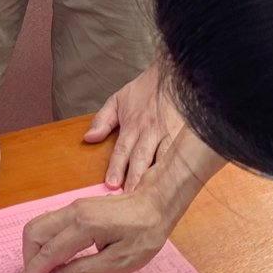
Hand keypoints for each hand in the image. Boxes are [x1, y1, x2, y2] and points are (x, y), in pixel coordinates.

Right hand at [11, 185, 176, 272]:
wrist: (156, 204)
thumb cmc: (143, 234)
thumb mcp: (119, 262)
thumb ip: (84, 272)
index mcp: (83, 226)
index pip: (48, 253)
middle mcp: (73, 212)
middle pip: (34, 233)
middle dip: (29, 260)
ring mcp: (74, 207)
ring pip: (39, 226)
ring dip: (35, 249)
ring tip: (46, 272)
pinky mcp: (77, 207)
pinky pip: (50, 223)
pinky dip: (45, 242)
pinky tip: (56, 257)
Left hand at [85, 59, 184, 190]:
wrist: (172, 75)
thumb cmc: (144, 90)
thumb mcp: (117, 100)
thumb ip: (102, 120)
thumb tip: (89, 139)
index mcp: (133, 124)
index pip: (122, 149)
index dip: (117, 166)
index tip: (112, 183)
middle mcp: (150, 131)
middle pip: (142, 158)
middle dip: (135, 178)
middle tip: (130, 196)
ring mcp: (169, 135)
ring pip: (162, 160)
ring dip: (156, 179)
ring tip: (152, 197)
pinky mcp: (184, 137)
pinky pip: (179, 156)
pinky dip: (176, 171)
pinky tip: (174, 184)